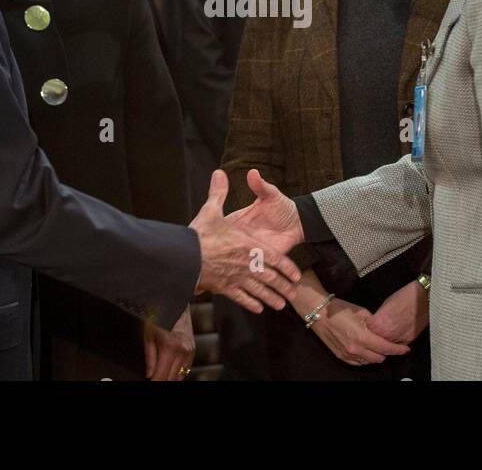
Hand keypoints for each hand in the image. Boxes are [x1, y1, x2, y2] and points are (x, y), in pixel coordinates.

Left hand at [144, 308, 194, 380]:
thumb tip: (149, 373)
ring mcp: (190, 350)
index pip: (161, 375)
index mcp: (169, 347)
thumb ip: (149, 358)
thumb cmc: (161, 314)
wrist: (176, 303)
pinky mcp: (193, 349)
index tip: (151, 383)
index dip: (155, 382)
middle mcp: (182, 351)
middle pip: (172, 378)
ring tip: (162, 378)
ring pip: (181, 375)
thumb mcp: (149, 336)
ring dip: (171, 379)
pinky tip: (171, 373)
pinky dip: (179, 373)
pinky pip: (187, 368)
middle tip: (155, 380)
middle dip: (162, 381)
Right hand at [190, 170, 300, 312]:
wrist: (185, 256)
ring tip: (280, 305)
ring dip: (271, 298)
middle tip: (293, 295)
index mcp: (249, 246)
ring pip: (259, 291)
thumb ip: (219, 193)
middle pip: (271, 278)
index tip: (296, 275)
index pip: (275, 259)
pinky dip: (251, 303)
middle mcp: (247, 264)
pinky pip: (242, 298)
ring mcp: (236, 278)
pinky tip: (258, 308)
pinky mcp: (225, 288)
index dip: (287, 268)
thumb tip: (219, 173)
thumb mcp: (211, 210)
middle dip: (283, 287)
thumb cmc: (200, 234)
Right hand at [311, 298, 409, 365]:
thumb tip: (383, 330)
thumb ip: (374, 324)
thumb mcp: (362, 312)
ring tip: (376, 346)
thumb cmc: (340, 310)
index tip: (405, 349)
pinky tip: (365, 350)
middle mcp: (355, 349)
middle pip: (379, 358)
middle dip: (387, 352)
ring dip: (375, 356)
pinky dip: (364, 358)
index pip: (386, 348)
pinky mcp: (340, 356)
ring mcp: (347, 354)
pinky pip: (358, 363)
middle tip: (389, 344)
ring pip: (369, 362)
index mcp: (362, 336)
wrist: (318, 313)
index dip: (398, 350)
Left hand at [365, 280, 429, 344]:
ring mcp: (397, 340)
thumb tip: (375, 323)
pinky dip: (398, 340)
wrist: (422, 299)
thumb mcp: (384, 305)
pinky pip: (399, 344)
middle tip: (381, 328)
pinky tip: (399, 331)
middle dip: (377, 336)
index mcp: (376, 325)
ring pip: (387, 345)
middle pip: (376, 341)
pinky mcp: (408, 341)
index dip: (370, 327)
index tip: (372, 323)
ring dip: (387, 340)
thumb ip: (378, 318)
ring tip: (391, 329)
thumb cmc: (403, 298)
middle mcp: (385, 335)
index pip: (366, 331)